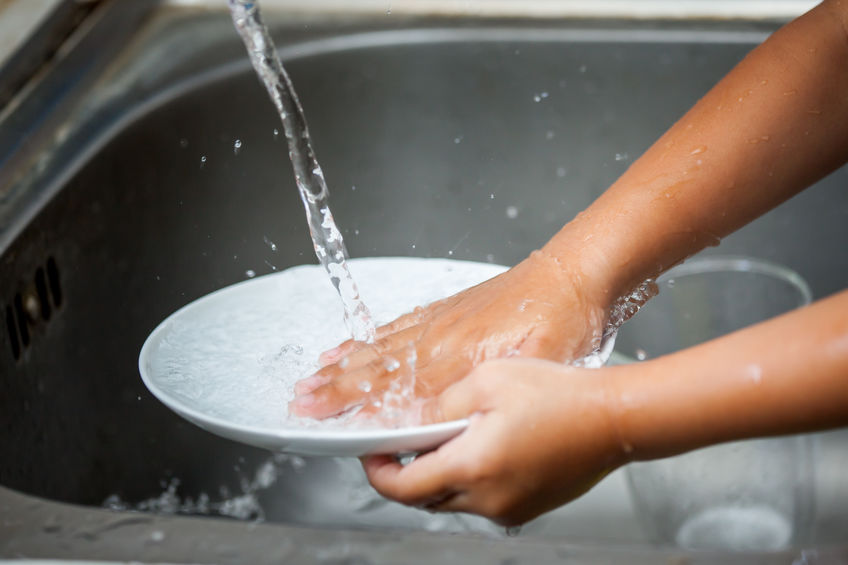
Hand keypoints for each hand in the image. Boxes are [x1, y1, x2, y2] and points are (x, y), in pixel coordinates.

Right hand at [289, 250, 611, 419]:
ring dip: (342, 364)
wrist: (571, 273)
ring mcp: (439, 322)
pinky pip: (396, 325)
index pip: (396, 390)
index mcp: (458, 357)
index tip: (324, 419)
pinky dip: (368, 337)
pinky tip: (352, 342)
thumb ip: (490, 389)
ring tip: (312, 375)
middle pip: (376, 368)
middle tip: (299, 401)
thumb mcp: (539, 365)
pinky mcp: (445, 311)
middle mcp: (439, 338)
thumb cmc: (563, 320)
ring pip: (379, 346)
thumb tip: (450, 414)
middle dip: (334, 388)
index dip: (357, 408)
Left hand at [361, 358, 626, 525]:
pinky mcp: (527, 508)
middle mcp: (488, 500)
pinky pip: (483, 499)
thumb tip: (416, 421)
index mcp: (472, 468)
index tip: (371, 454)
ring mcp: (510, 509)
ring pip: (454, 499)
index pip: (403, 487)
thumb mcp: (487, 380)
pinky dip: (471, 478)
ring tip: (455, 434)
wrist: (614, 418)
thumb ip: (442, 404)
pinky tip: (485, 445)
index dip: (378, 471)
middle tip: (408, 439)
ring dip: (442, 473)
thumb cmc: (559, 395)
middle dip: (408, 471)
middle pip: (426, 497)